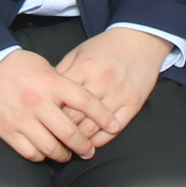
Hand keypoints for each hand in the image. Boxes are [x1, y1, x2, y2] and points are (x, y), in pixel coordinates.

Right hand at [0, 48, 110, 161]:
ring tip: (68, 154)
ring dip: (63, 154)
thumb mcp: (47, 67)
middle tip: (89, 150)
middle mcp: (38, 102)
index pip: (86, 102)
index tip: (114, 125)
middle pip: (70, 131)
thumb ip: (65, 85)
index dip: (103, 116)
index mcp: (52, 83)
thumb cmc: (19, 66)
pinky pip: (30, 152)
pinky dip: (41, 156)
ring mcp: (22, 118)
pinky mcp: (7, 131)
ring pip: (51, 147)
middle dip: (84, 145)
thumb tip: (85, 105)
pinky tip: (46, 153)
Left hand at [53, 26, 172, 138]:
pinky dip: (101, 140)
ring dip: (80, 141)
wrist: (140, 39)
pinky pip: (114, 129)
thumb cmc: (106, 48)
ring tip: (72, 147)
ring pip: (93, 127)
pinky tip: (92, 143)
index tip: (45, 124)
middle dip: (62, 132)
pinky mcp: (134, 103)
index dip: (49, 115)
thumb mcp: (79, 52)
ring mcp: (119, 93)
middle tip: (55, 140)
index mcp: (84, 67)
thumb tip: (46, 95)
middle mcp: (101, 81)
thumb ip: (62, 72)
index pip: (60, 100)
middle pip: (74, 117)